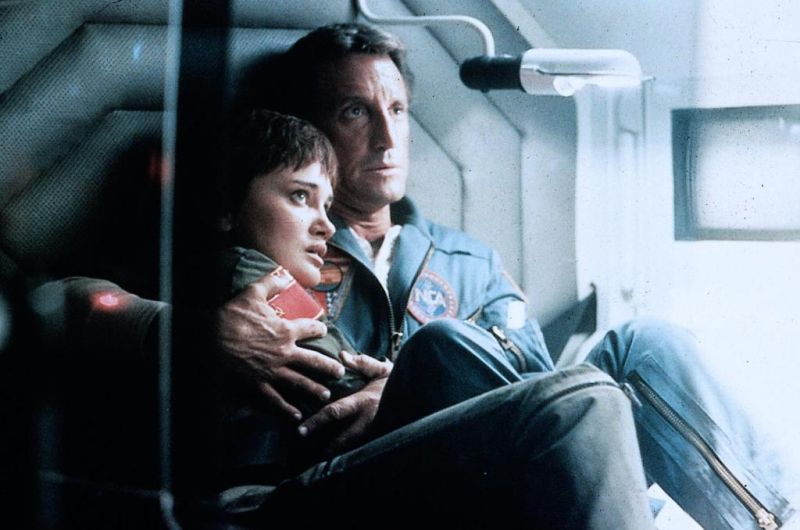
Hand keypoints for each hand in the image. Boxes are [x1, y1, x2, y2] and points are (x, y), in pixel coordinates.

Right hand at [217, 272, 345, 420]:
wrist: (208, 341)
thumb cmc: (231, 316)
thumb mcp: (252, 293)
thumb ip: (271, 283)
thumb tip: (284, 275)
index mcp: (285, 330)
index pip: (311, 329)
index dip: (319, 328)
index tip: (323, 330)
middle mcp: (284, 353)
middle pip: (313, 362)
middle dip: (328, 367)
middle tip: (339, 372)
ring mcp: (273, 371)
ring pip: (300, 383)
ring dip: (314, 390)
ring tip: (325, 395)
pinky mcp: (258, 385)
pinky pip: (276, 400)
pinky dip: (287, 409)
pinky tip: (296, 416)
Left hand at [298, 351, 392, 453]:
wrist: (419, 395)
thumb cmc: (396, 381)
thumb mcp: (381, 369)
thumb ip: (362, 363)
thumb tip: (342, 355)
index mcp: (364, 401)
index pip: (335, 412)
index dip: (316, 422)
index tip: (300, 431)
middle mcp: (369, 420)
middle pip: (342, 439)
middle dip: (325, 450)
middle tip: (308, 457)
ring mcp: (376, 432)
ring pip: (353, 448)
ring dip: (337, 456)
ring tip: (319, 463)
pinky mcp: (382, 439)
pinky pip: (363, 450)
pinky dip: (351, 455)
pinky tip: (339, 461)